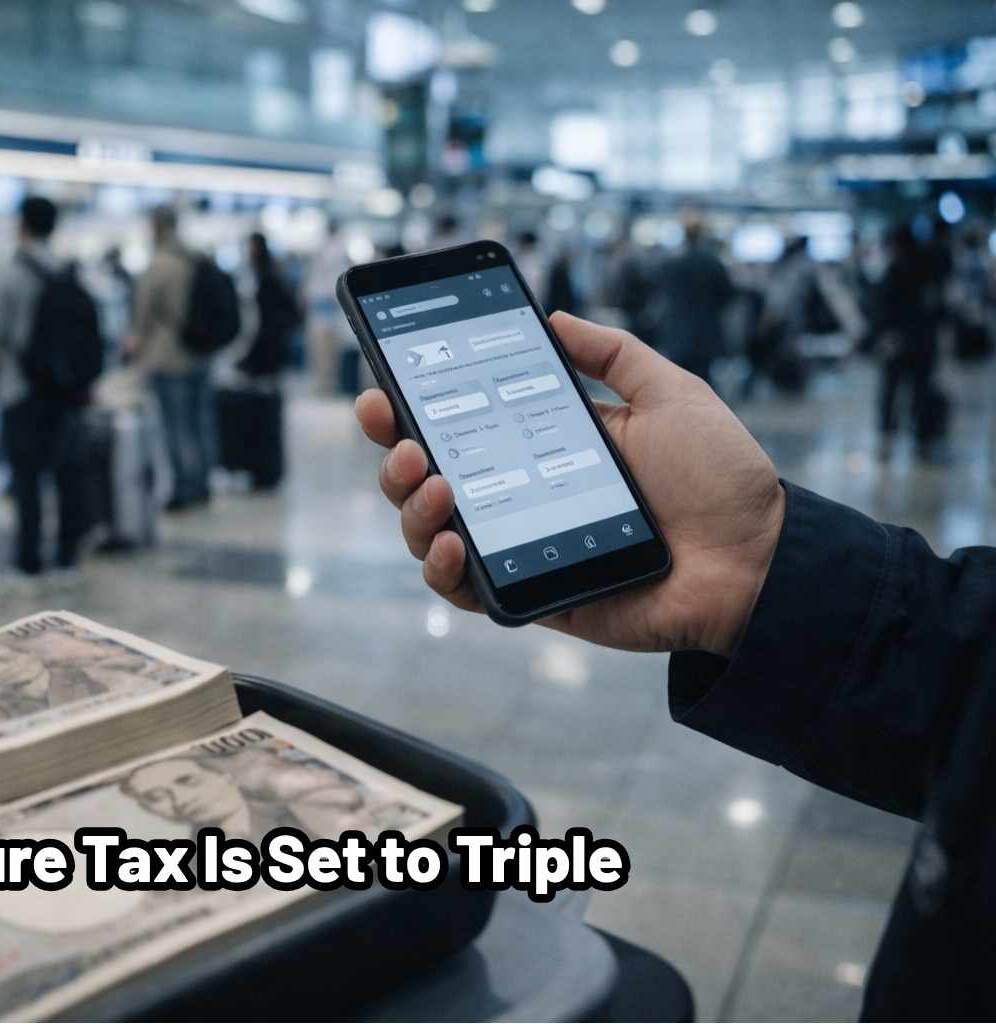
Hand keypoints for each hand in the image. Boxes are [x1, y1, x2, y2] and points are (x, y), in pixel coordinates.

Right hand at [354, 312, 784, 657]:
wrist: (758, 560)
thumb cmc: (720, 479)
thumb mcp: (670, 393)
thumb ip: (611, 353)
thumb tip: (552, 316)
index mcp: (541, 444)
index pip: (458, 422)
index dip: (411, 406)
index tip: (384, 385)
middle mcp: (518, 494)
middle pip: (425, 476)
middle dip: (394, 453)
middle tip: (399, 435)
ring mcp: (518, 546)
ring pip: (427, 530)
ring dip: (410, 505)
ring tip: (434, 484)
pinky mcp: (529, 594)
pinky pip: (462, 587)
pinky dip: (441, 567)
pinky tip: (452, 542)